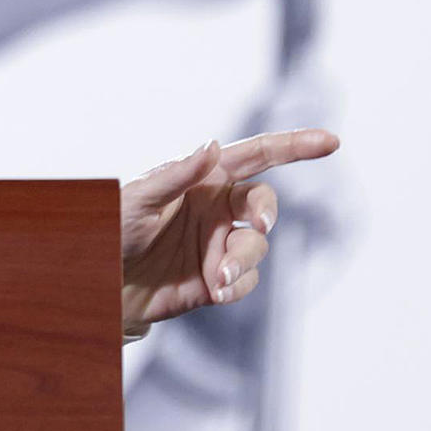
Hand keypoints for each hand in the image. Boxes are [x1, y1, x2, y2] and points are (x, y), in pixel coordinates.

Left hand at [117, 128, 341, 338]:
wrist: (100, 281)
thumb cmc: (111, 229)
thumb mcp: (139, 197)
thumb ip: (178, 174)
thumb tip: (212, 144)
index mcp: (202, 178)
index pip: (255, 156)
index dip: (294, 146)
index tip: (330, 141)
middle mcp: (216, 208)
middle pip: (263, 202)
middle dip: (266, 213)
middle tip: (258, 227)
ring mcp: (219, 243)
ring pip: (257, 246)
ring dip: (243, 260)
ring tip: (218, 276)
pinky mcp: (218, 278)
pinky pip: (247, 279)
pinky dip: (237, 284)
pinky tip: (215, 288)